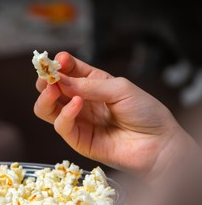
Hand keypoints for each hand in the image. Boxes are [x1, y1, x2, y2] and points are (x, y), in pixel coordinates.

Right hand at [34, 52, 196, 179]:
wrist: (158, 144)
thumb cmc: (145, 113)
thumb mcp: (120, 89)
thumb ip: (89, 85)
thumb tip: (60, 81)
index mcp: (92, 84)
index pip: (68, 71)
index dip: (60, 64)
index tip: (58, 60)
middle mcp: (81, 102)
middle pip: (51, 90)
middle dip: (45, 81)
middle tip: (48, 77)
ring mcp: (78, 121)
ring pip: (47, 110)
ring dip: (46, 98)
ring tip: (53, 89)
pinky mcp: (78, 140)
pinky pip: (61, 126)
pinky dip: (65, 114)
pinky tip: (77, 104)